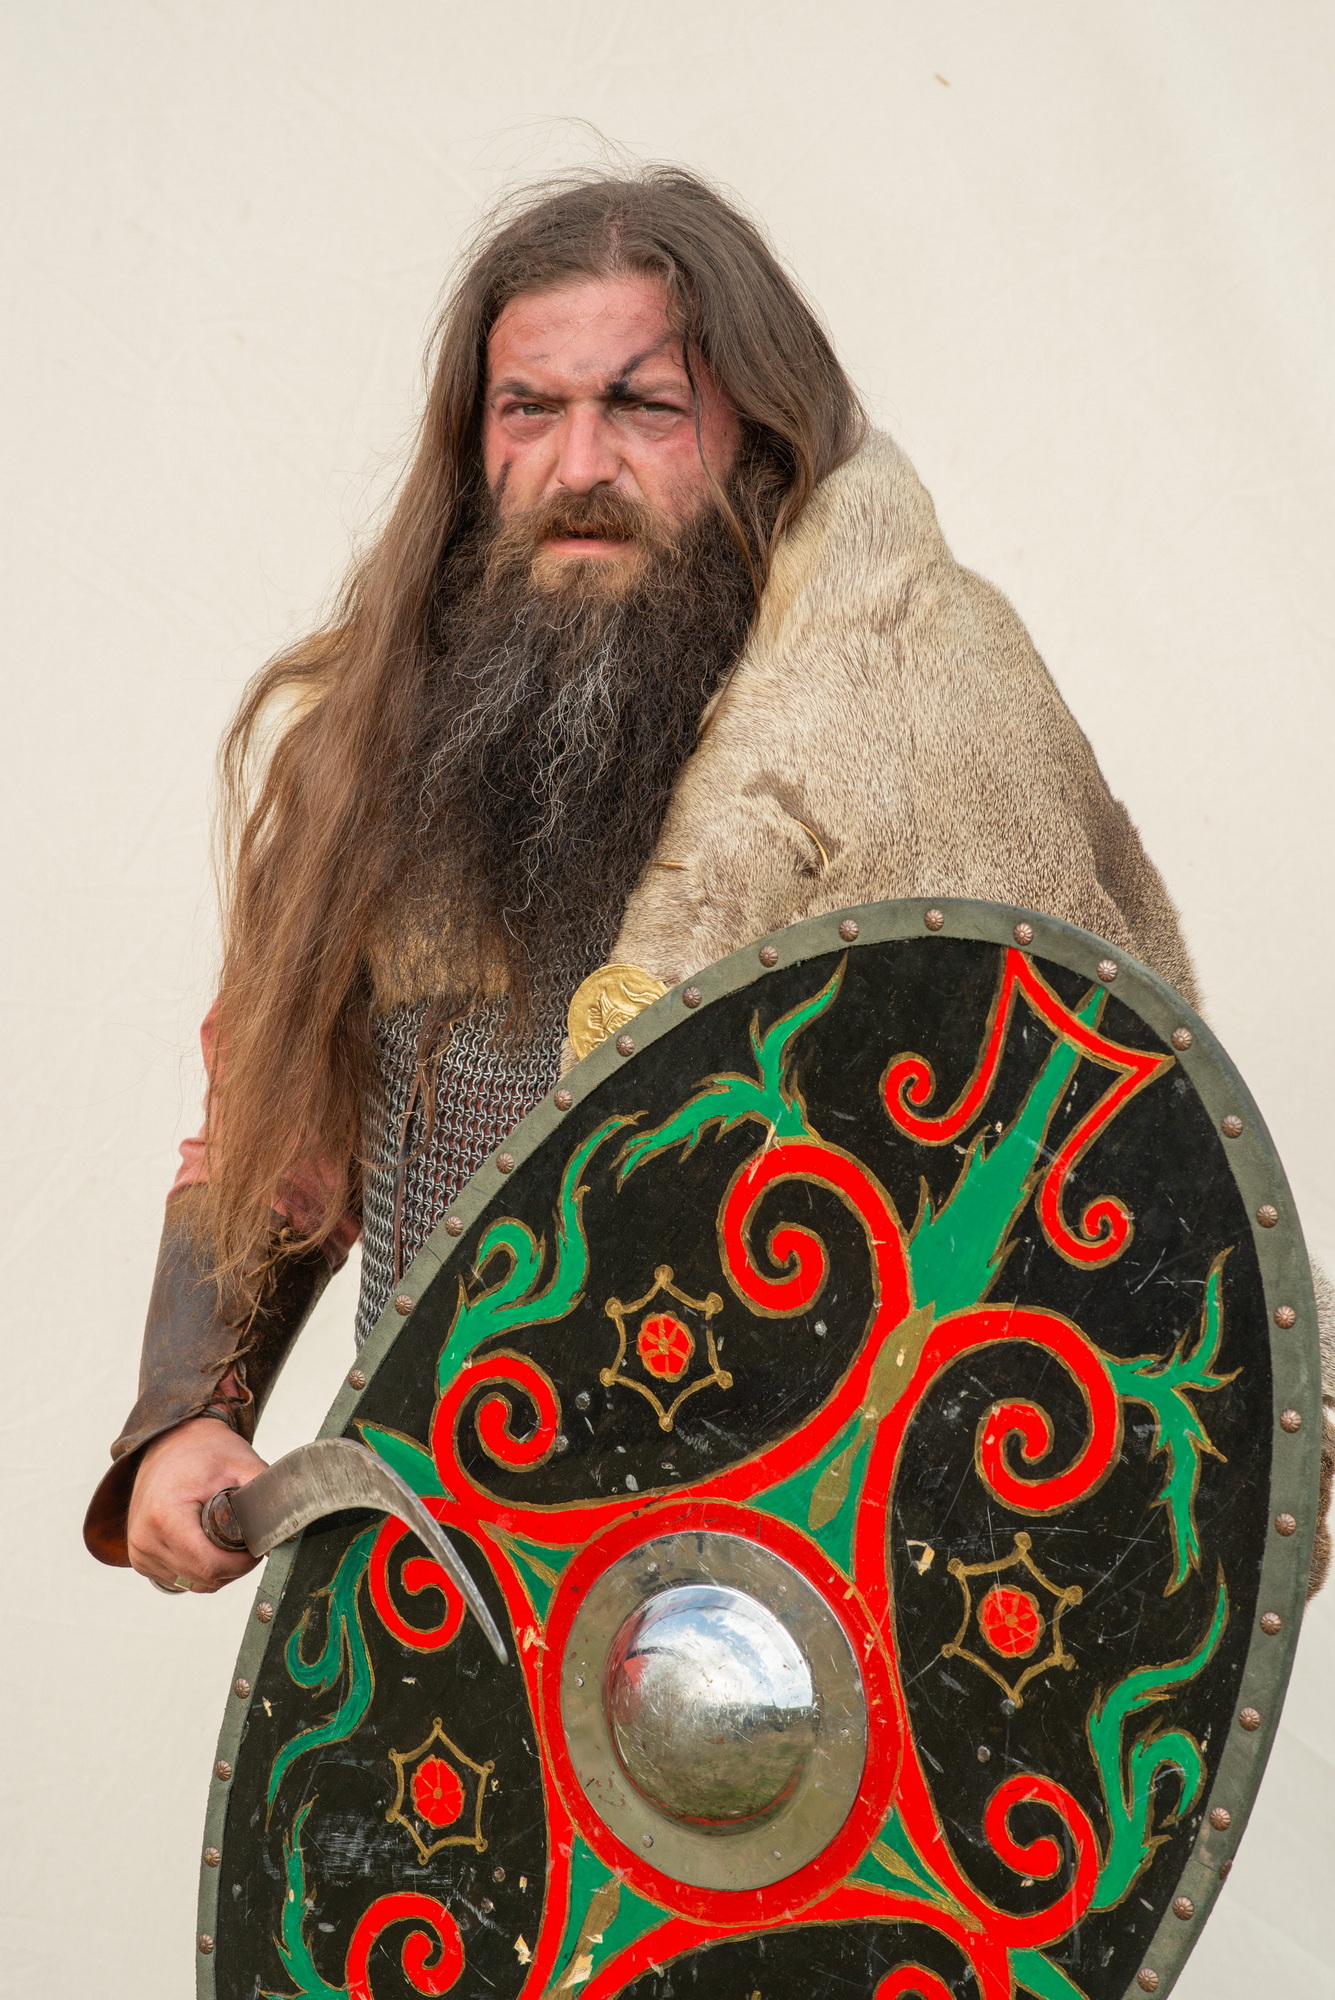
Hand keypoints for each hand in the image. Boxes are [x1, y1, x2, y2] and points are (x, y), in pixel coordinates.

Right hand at [127, 1418, 267, 1592]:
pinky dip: (199, 1568)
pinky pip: (179, 1579)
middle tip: (247, 1539)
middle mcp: (144, 1539)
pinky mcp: (141, 1558)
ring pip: (193, 1584)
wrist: (170, 1442)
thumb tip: (288, 1525)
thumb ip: (266, 1493)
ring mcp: (139, 1551)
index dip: (242, 1564)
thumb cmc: (203, 1451)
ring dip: (217, 1570)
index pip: (209, 1566)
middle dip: (233, 1567)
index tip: (258, 1547)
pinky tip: (208, 1542)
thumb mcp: (241, 1464)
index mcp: (163, 1517)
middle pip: (203, 1579)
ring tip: (226, 1536)